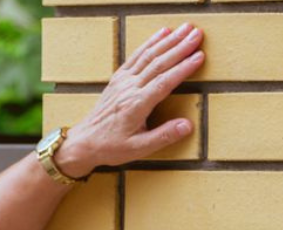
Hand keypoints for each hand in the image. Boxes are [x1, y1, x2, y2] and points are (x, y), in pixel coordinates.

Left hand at [58, 22, 205, 177]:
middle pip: (157, 63)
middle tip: (198, 34)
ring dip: (168, 41)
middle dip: (179, 47)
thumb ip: (163, 136)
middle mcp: (128, 89)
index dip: (182, 68)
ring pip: (147, 56)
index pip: (163, 82)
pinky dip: (149, 43)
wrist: (83, 142)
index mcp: (136, 105)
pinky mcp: (117, 79)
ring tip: (186, 28)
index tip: (199, 56)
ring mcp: (121, 82)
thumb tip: (188, 125)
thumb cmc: (110, 147)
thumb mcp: (138, 148)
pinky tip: (162, 33)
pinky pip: (135, 57)